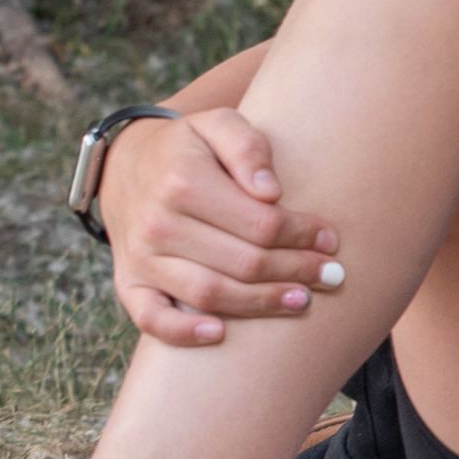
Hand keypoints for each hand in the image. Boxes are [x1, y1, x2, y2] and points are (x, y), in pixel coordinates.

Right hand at [103, 110, 341, 346]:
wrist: (127, 166)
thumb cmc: (189, 147)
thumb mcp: (217, 124)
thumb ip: (248, 147)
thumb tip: (270, 191)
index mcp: (183, 183)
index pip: (260, 222)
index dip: (302, 235)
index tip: (331, 240)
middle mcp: (157, 224)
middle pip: (242, 262)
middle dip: (295, 271)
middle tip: (332, 276)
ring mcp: (140, 258)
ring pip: (208, 293)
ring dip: (260, 303)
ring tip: (301, 301)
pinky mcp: (128, 283)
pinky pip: (150, 318)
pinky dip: (182, 332)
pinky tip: (220, 334)